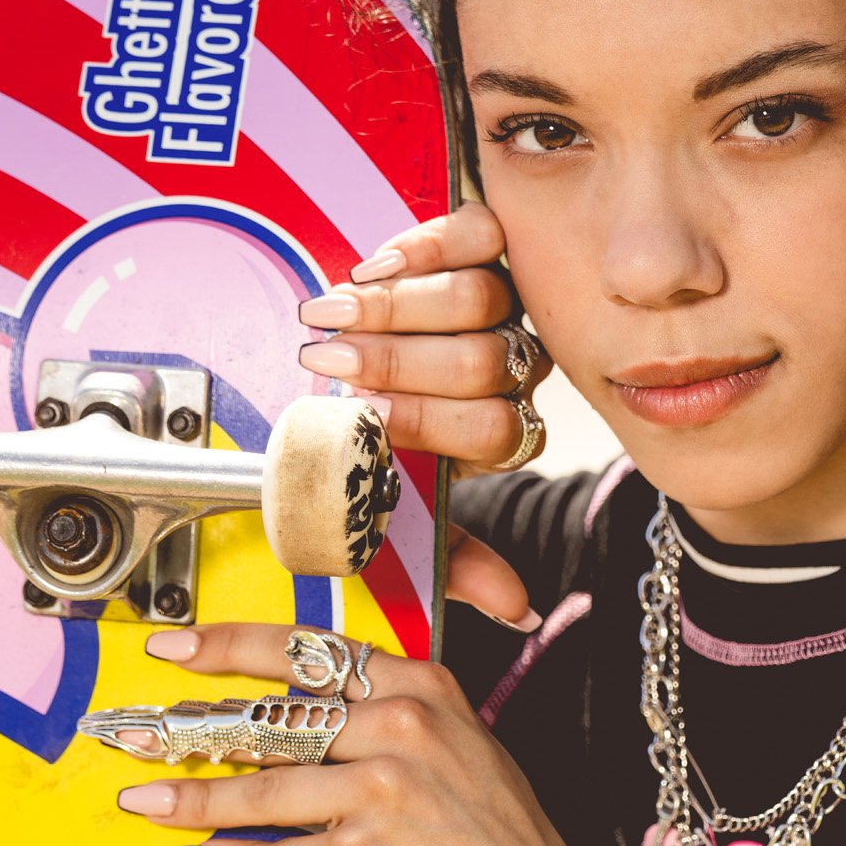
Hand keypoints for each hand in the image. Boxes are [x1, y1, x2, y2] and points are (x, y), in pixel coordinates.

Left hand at [115, 623, 656, 845]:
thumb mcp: (470, 763)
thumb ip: (399, 730)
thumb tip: (312, 726)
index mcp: (430, 692)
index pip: (311, 652)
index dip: (231, 645)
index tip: (179, 647)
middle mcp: (406, 728)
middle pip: (272, 711)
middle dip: (190, 722)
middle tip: (134, 728)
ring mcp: (383, 790)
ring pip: (260, 784)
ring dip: (191, 798)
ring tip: (145, 801)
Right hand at [298, 204, 552, 628]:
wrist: (326, 362)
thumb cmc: (355, 444)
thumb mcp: (397, 510)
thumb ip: (456, 561)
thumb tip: (520, 611)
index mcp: (495, 436)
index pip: (490, 432)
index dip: (425, 424)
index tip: (360, 418)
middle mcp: (510, 370)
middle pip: (483, 363)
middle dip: (397, 365)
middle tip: (330, 360)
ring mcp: (501, 304)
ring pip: (484, 299)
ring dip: (398, 308)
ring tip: (335, 310)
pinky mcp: (483, 244)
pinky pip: (479, 234)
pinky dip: (425, 245)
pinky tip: (375, 263)